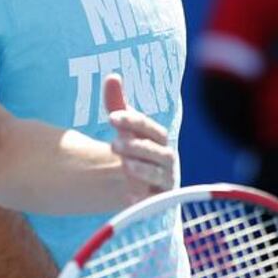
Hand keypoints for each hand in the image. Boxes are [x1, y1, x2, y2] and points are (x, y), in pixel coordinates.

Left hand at [103, 74, 175, 200]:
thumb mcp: (123, 128)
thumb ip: (116, 104)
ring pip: (158, 174)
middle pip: (156, 151)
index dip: (131, 120)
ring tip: (125, 165)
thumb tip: (112, 75)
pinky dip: (142, 199)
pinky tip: (128, 197)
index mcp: (157, 138)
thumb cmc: (133, 149)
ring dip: (143, 169)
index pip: (147, 126)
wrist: (139, 183)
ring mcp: (164, 180)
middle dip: (137, 146)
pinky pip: (153, 201)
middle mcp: (165, 159)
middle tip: (114, 144)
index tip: (111, 117)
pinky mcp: (158, 201)